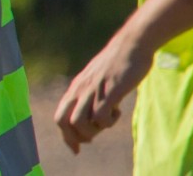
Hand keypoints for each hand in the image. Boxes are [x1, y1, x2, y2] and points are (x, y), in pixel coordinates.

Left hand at [53, 30, 151, 153]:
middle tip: (95, 135)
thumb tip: (92, 115)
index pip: (60, 117)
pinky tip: (118, 110)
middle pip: (64, 122)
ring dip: (92, 130)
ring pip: (79, 121)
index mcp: (76, 87)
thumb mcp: (97, 79)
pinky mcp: (111, 90)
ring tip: (107, 122)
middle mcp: (81, 89)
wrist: (132, 43)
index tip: (76, 149)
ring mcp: (94, 89)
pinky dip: (108, 121)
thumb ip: (91, 94)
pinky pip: (101, 115)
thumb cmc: (117, 63)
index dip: (66, 137)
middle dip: (77, 137)